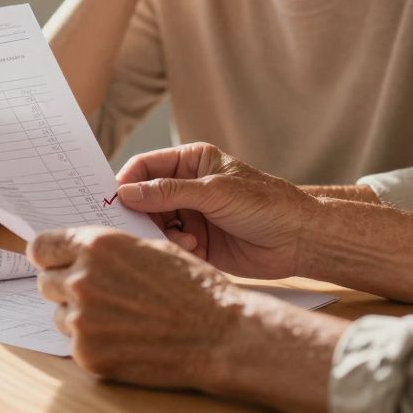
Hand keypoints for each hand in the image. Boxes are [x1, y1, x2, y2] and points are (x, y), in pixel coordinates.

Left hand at [28, 227, 246, 390]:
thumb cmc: (192, 287)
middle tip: (95, 293)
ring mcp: (82, 320)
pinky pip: (75, 344)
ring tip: (120, 318)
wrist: (217, 334)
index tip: (52, 261)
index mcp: (97, 247)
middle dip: (64, 286)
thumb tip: (81, 254)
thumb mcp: (150, 249)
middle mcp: (82, 280)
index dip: (47, 254)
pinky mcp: (88, 354)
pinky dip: (95, 343)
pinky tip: (126, 339)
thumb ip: (108, 251)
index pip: (41, 247)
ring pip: (60, 315)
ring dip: (79, 316)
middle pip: (45, 282)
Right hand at [116, 143, 318, 279]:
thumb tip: (126, 192)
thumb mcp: (214, 192)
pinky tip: (194, 250)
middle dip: (142, 214)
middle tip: (140, 228)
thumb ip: (168, 192)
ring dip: (162, 235)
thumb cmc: (265, 204)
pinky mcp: (196, 244)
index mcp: (190, 162)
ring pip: (154, 225)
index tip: (114, 201)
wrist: (299, 240)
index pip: (145, 167)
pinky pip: (170, 246)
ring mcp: (190, 216)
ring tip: (184, 241)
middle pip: (144, 199)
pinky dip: (176, 250)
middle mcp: (186, 188)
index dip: (127, 182)